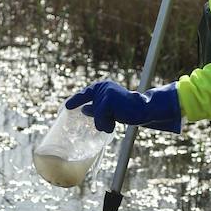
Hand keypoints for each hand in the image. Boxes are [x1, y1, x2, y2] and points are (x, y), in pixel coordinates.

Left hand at [65, 80, 180, 133]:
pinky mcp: (109, 99)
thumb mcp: (109, 109)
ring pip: (95, 115)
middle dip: (100, 119)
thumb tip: (83, 110)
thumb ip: (96, 108)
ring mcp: (106, 92)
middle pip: (90, 109)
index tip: (67, 107)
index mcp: (102, 87)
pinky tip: (116, 123)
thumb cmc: (127, 110)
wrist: (143, 110)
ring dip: (104, 123)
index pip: (85, 94)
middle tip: (112, 120)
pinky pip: (100, 117)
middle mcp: (103, 87)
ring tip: (116, 120)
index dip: (76, 100)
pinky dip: (106, 124)